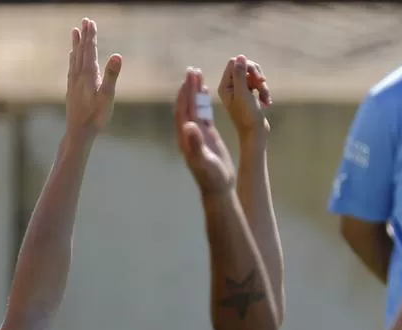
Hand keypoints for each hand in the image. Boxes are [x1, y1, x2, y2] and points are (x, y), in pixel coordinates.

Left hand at [65, 18, 121, 135]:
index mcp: (88, 74)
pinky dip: (72, 58)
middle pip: (81, 51)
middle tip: (85, 21)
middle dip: (84, 35)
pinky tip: (72, 58)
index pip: (90, 50)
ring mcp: (73, 82)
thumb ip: (111, 75)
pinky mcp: (71, 90)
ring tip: (74, 32)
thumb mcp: (107, 96)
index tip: (90, 22)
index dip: (91, 35)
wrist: (79, 132)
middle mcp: (79, 75)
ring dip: (76, 44)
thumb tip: (117, 55)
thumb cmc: (96, 116)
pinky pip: (72, 68)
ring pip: (74, 58)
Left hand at [174, 68, 235, 194]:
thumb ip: (195, 144)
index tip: (189, 78)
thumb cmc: (211, 177)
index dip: (185, 94)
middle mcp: (188, 134)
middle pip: (186, 106)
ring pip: (194, 108)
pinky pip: (203, 114)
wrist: (219, 188)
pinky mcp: (206, 136)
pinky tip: (205, 90)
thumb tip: (189, 126)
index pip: (182, 111)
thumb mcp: (203, 161)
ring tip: (198, 73)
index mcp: (185, 138)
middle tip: (192, 69)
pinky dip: (203, 101)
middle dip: (188, 88)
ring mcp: (197, 134)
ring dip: (195, 91)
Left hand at [218, 55, 270, 138]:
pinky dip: (263, 92)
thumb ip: (240, 74)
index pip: (235, 63)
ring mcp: (239, 92)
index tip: (258, 78)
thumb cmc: (248, 117)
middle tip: (263, 84)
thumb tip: (240, 56)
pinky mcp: (248, 96)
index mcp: (224, 86)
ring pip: (253, 76)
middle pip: (244, 67)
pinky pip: (257, 85)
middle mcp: (230, 87)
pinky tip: (267, 102)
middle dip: (256, 75)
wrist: (255, 135)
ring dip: (262, 85)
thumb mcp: (243, 94)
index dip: (248, 66)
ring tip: (266, 98)